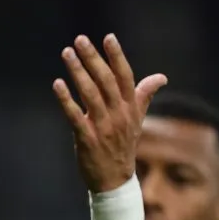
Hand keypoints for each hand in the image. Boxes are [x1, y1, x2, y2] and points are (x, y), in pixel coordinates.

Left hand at [53, 34, 166, 192]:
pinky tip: (57, 84)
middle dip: (93, 58)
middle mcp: (119, 115)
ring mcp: (103, 127)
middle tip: (79, 40)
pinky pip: (75, 116)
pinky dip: (66, 100)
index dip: (117, 57)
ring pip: (90, 94)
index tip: (108, 37)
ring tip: (67, 53)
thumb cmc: (123, 147)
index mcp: (130, 108)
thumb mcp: (137, 121)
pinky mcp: (87, 139)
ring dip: (77, 72)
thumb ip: (144, 96)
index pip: (125, 77)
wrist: (115, 182)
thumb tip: (161, 77)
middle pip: (106, 81)